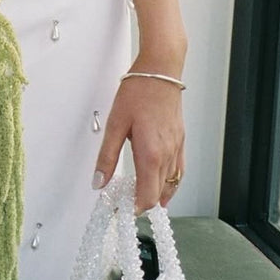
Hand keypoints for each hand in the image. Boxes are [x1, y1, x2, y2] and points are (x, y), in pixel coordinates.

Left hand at [93, 73, 184, 211]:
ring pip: (170, 184)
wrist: (160, 71)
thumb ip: (107, 156)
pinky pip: (179, 171)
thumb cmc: (138, 92)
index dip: (134, 208)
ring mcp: (177, 148)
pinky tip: (163, 185)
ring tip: (139, 197)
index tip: (121, 208)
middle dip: (142, 202)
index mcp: (151, 154)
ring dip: (156, 194)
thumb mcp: (115, 123)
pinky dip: (171, 184)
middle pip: (158, 194)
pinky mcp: (181, 140)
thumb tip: (99, 182)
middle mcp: (168, 155)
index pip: (146, 197)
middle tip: (125, 202)